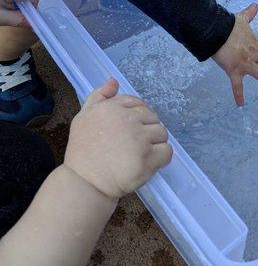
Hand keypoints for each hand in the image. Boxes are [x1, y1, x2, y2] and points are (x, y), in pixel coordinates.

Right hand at [64, 79, 172, 199]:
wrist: (84, 184)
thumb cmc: (83, 152)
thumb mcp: (84, 118)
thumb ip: (99, 97)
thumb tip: (114, 81)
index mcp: (112, 108)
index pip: (138, 104)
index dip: (138, 118)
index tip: (130, 131)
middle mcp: (127, 120)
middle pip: (153, 118)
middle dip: (146, 130)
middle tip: (132, 146)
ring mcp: (138, 140)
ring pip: (162, 134)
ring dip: (155, 144)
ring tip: (139, 155)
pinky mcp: (147, 159)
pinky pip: (167, 152)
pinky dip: (161, 159)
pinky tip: (147, 164)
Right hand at [213, 3, 257, 105]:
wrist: (215, 32)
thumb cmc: (227, 25)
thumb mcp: (241, 19)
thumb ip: (249, 14)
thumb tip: (255, 5)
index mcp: (256, 42)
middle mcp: (254, 53)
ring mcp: (245, 63)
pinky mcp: (234, 70)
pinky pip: (237, 85)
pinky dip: (238, 95)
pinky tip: (240, 104)